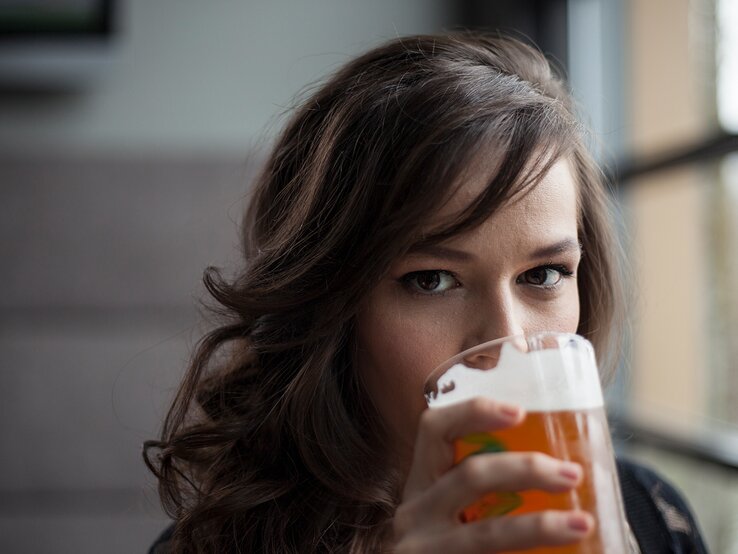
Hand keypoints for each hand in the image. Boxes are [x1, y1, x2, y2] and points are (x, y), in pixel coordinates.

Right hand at [389, 398, 593, 552]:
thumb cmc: (444, 549)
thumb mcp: (444, 518)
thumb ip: (482, 497)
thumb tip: (558, 475)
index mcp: (421, 487)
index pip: (434, 431)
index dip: (473, 413)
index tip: (518, 412)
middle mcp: (415, 514)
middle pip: (470, 476)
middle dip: (526, 470)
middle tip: (571, 474)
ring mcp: (423, 550)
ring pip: (487, 534)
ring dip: (540, 527)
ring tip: (581, 523)